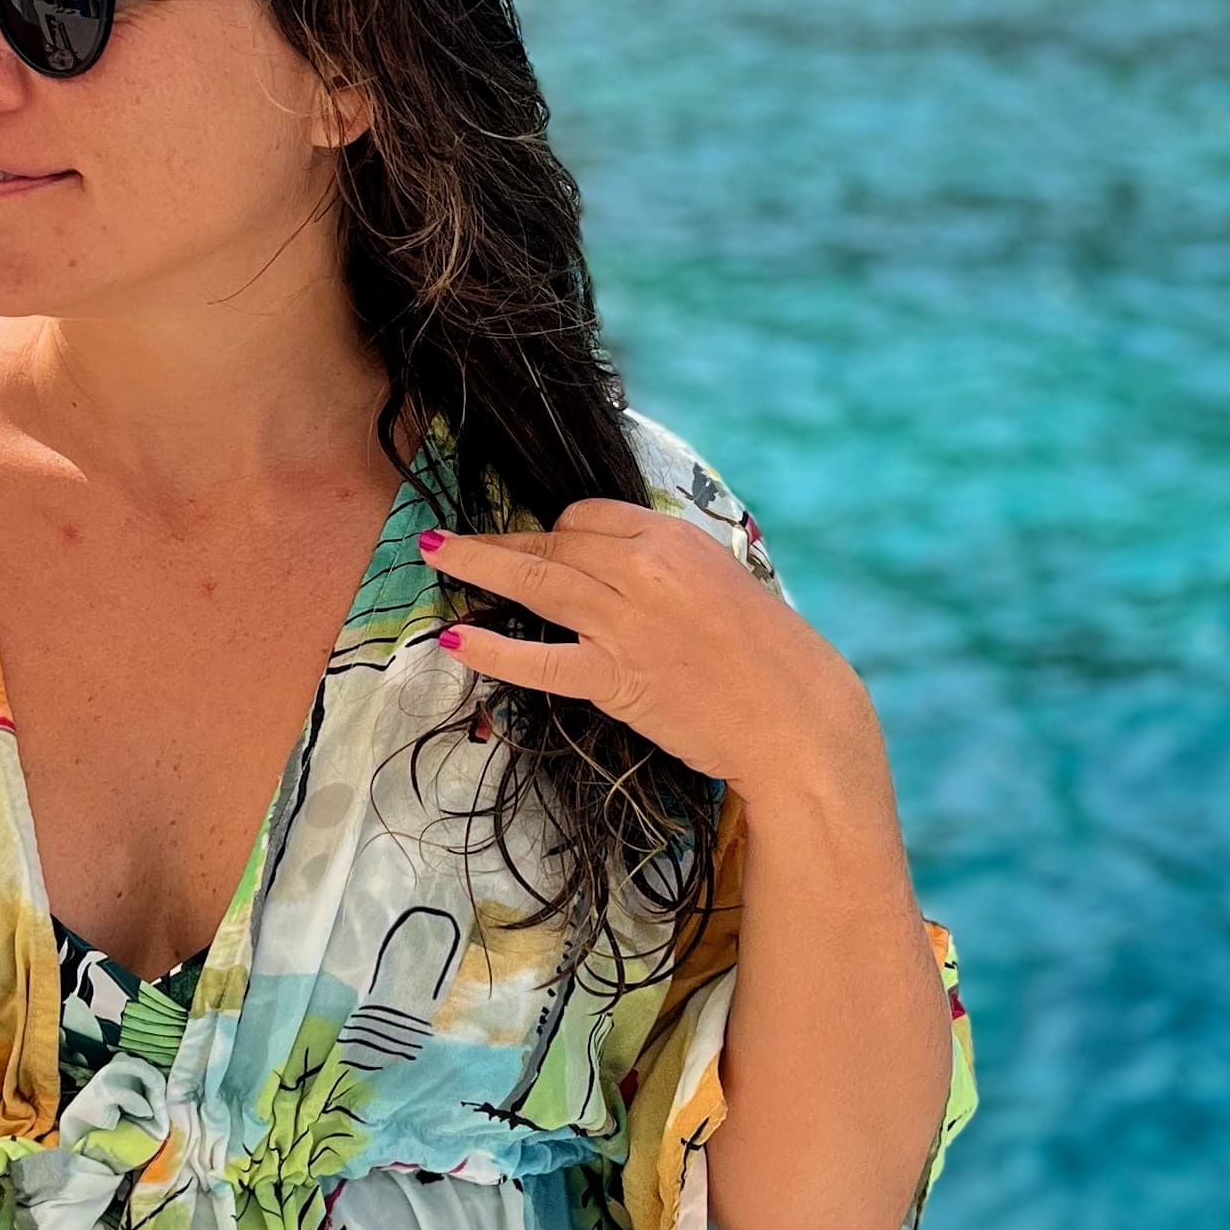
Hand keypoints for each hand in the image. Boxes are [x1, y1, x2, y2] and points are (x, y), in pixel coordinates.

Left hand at [419, 501, 881, 809]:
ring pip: (534, 581)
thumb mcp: (720, 580)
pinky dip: (493, 649)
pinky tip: (458, 637)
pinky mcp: (614, 678)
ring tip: (435, 553)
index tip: (541, 544)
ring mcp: (623, 623)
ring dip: (477, 564)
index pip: (587, 515)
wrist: (794, 713)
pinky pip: (538, 659)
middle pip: (553, 539)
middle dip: (500, 540)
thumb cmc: (765, 650)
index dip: (558, 530)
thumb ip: (665, 565)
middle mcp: (642, 569)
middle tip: (452, 538)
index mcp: (671, 537)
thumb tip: (614, 562)